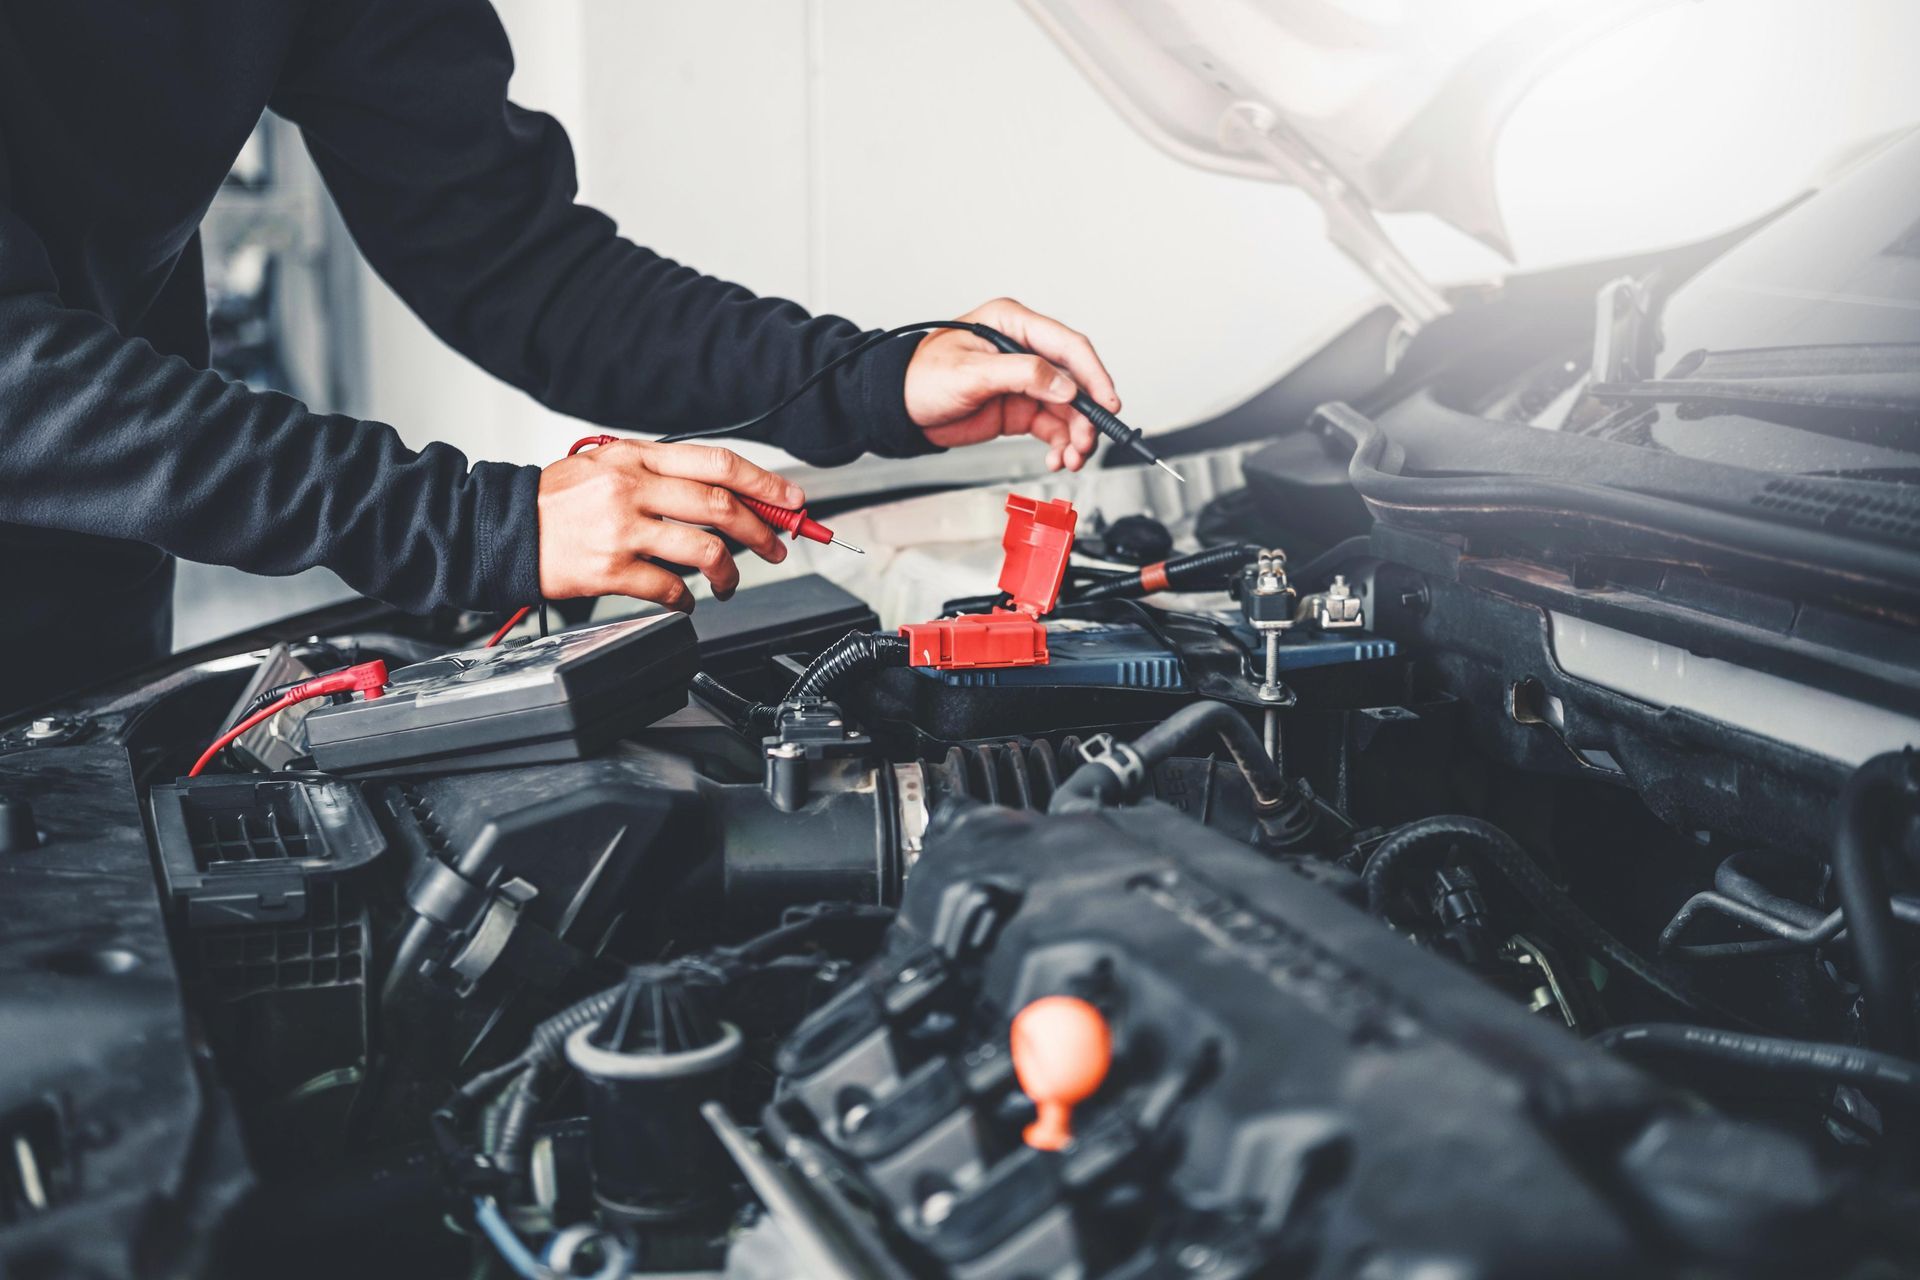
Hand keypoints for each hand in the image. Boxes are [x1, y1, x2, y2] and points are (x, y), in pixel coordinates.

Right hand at [536, 440, 800, 610]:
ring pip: (704, 550)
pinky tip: (686, 600)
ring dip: (729, 572)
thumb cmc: (556, 501)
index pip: (717, 463)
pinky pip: (668, 588)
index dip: (763, 483)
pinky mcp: (609, 569)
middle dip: (761, 531)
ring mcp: (621, 529)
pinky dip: (686, 599)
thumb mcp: (607, 466)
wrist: (502, 529)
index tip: (790, 502)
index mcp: (636, 457)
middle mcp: (632, 488)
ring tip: (727, 581)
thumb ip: (659, 474)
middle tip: (775, 547)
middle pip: (721, 506)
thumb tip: (723, 494)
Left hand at [904, 298, 1120, 470]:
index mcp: (1013, 324)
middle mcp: (1025, 349)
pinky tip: (1058, 458)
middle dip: (1086, 415)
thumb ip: (1022, 374)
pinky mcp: (1020, 408)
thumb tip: (1065, 386)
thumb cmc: (921, 378)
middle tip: (1086, 442)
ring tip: (1072, 458)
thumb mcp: (970, 372)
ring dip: (1076, 435)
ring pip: (1068, 409)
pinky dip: (1060, 444)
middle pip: (1074, 381)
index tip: (1108, 402)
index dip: (1093, 374)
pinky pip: (1052, 426)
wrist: (898, 409)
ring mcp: (1025, 381)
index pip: (1068, 345)